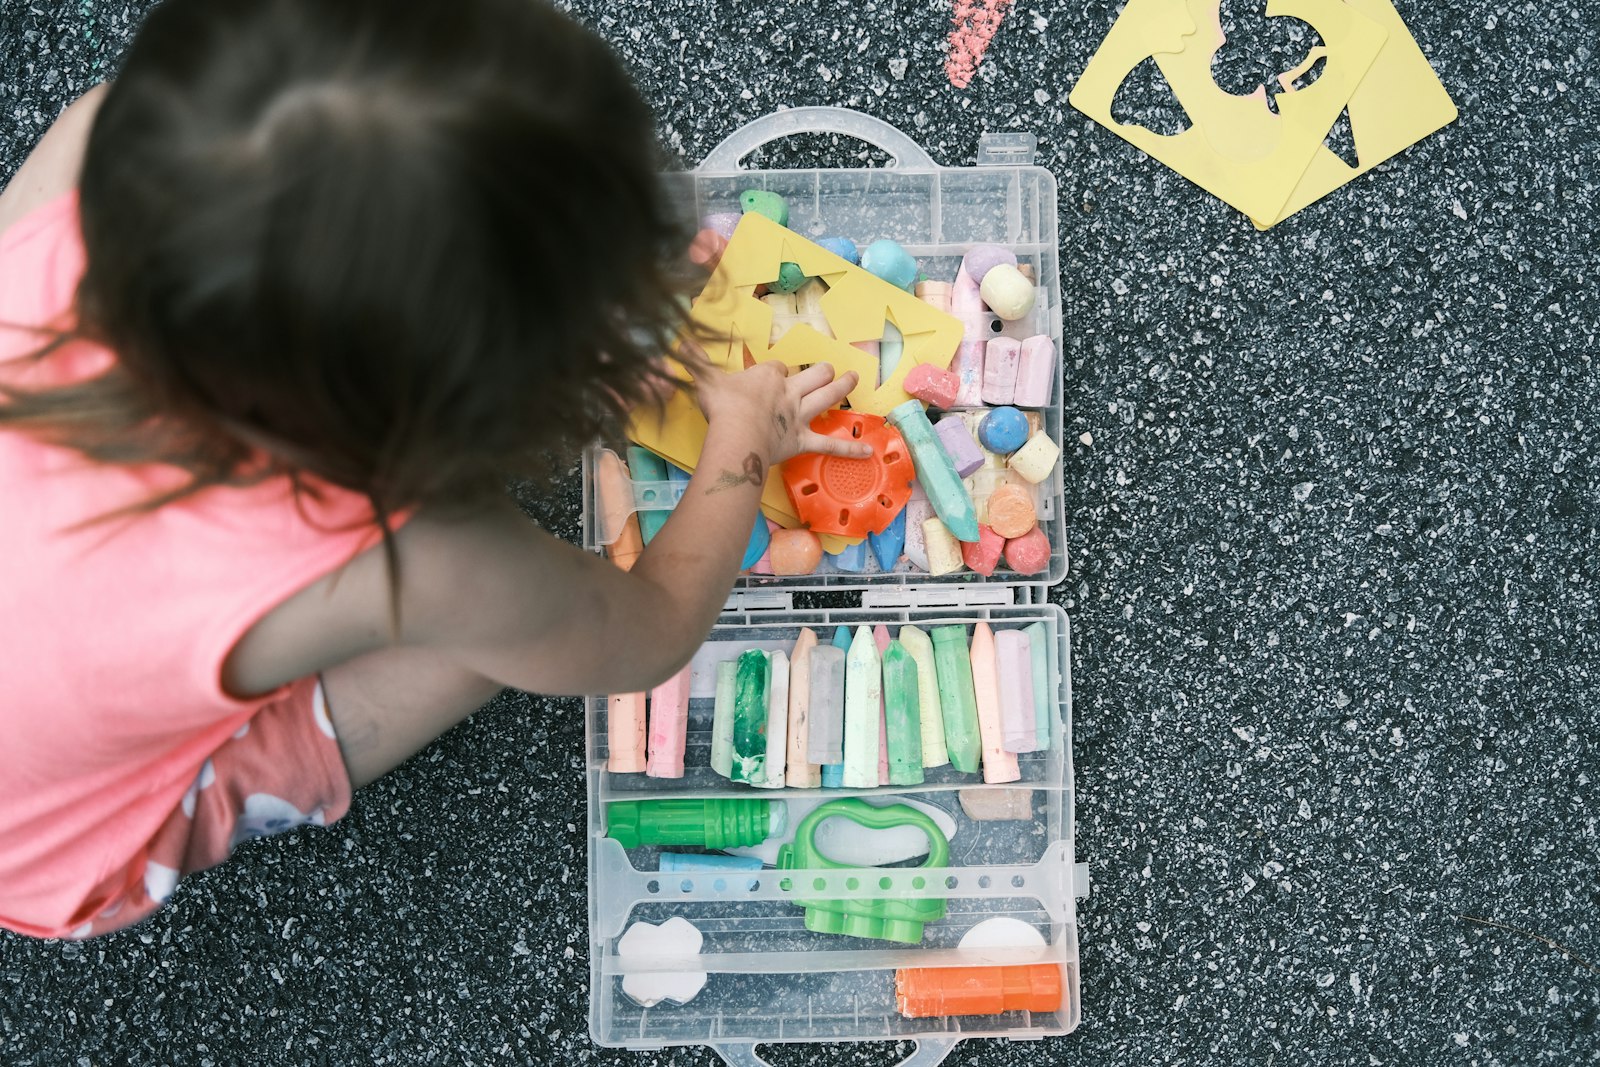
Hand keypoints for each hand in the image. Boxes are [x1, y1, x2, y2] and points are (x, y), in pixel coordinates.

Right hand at [680, 342, 869, 465]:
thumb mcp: (705, 379)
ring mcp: (798, 416)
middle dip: (822, 371)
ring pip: (827, 397)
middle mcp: (788, 392)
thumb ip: (695, 361)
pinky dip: (849, 449)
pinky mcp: (802, 441)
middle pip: (813, 375)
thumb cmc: (722, 406)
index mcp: (767, 376)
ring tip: (855, 379)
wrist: (737, 433)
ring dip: (843, 388)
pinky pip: (830, 446)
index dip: (778, 370)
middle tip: (829, 369)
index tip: (775, 374)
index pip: (779, 367)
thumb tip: (681, 342)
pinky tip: (868, 452)